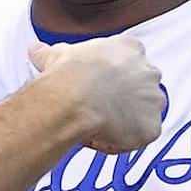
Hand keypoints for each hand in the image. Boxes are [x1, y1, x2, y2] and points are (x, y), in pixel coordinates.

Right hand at [27, 36, 163, 153]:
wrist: (74, 99)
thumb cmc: (68, 74)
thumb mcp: (57, 54)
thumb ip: (51, 52)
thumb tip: (37, 51)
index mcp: (130, 48)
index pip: (128, 61)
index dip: (110, 76)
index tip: (95, 85)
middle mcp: (149, 72)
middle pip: (141, 88)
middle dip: (122, 98)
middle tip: (97, 107)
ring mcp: (154, 101)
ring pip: (143, 113)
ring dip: (125, 120)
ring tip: (98, 125)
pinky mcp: (151, 127)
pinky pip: (140, 138)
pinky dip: (123, 142)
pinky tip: (101, 137)